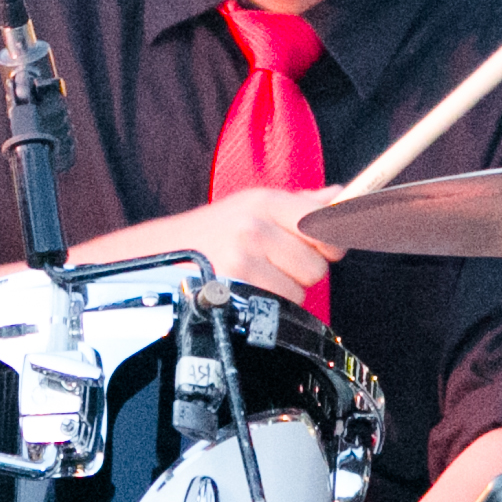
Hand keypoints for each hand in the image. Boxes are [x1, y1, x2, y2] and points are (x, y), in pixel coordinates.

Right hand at [115, 187, 342, 309]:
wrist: (161, 256)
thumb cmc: (212, 233)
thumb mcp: (251, 207)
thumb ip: (300, 204)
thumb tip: (340, 195)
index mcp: (264, 202)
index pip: (325, 221)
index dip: (333, 238)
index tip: (330, 244)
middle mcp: (255, 227)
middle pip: (318, 262)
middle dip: (302, 268)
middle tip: (274, 263)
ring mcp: (244, 260)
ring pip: (301, 289)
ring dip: (286, 289)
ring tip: (257, 277)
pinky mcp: (238, 290)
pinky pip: (282, 306)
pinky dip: (272, 306)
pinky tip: (250, 292)